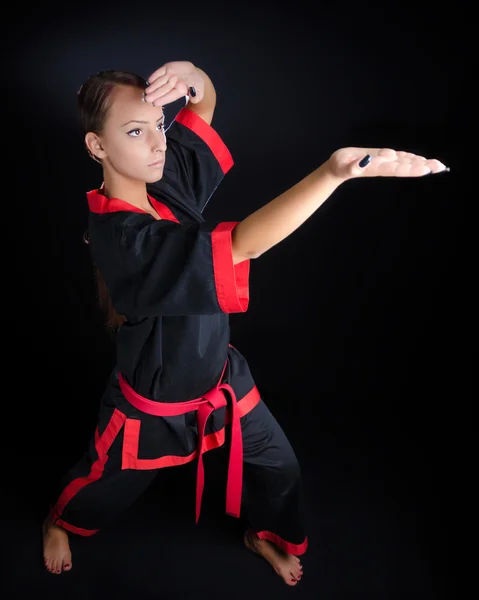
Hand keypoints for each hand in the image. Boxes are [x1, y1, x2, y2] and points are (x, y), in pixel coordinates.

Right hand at [144, 61, 203, 106]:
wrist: (194, 73)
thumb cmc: (194, 86)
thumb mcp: (199, 94)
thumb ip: (196, 97)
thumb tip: (193, 97)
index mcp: (183, 88)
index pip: (171, 95)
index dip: (163, 99)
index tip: (155, 103)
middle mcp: (176, 80)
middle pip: (164, 88)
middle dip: (155, 94)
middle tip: (147, 99)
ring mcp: (171, 72)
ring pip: (160, 80)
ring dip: (152, 86)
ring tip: (146, 92)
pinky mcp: (168, 66)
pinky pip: (159, 71)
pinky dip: (154, 76)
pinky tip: (149, 82)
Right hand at [326, 147, 448, 180]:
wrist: (337, 169)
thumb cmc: (339, 167)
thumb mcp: (344, 165)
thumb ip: (354, 166)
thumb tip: (367, 160)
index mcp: (376, 168)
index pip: (396, 168)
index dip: (411, 168)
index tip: (425, 169)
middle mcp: (383, 166)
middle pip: (406, 166)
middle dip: (422, 167)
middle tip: (440, 167)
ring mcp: (384, 163)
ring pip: (406, 163)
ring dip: (421, 164)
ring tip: (437, 165)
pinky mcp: (382, 159)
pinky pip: (400, 159)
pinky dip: (412, 159)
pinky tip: (421, 160)